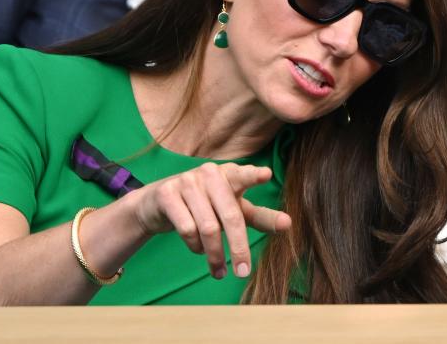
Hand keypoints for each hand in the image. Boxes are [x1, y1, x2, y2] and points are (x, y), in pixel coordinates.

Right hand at [129, 162, 291, 278]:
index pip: (244, 175)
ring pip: (208, 227)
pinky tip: (198, 249)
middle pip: (230, 215)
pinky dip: (195, 246)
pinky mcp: (167, 194)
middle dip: (238, 248)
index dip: (254, 175)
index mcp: (230, 174)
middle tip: (244, 272)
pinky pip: (187, 229)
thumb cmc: (207, 205)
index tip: (266, 174)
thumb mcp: (234, 209)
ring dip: (215, 255)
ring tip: (219, 271)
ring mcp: (187, 181)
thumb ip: (260, 216)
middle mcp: (210, 173)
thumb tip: (288, 224)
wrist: (158, 203)